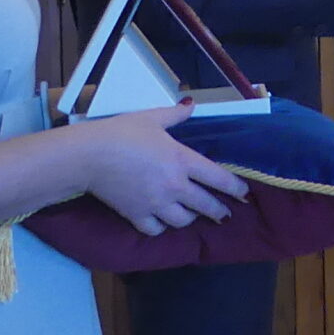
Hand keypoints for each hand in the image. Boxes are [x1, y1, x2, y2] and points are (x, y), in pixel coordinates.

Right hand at [77, 104, 245, 236]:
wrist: (89, 155)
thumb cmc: (121, 132)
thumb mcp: (151, 118)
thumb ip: (175, 115)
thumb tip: (191, 105)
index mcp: (182, 160)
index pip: (219, 178)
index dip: (235, 188)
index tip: (244, 194)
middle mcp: (174, 185)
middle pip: (206, 205)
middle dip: (219, 211)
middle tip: (225, 215)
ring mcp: (155, 203)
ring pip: (183, 221)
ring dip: (189, 219)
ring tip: (191, 215)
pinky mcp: (136, 215)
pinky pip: (155, 230)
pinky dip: (160, 227)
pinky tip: (161, 222)